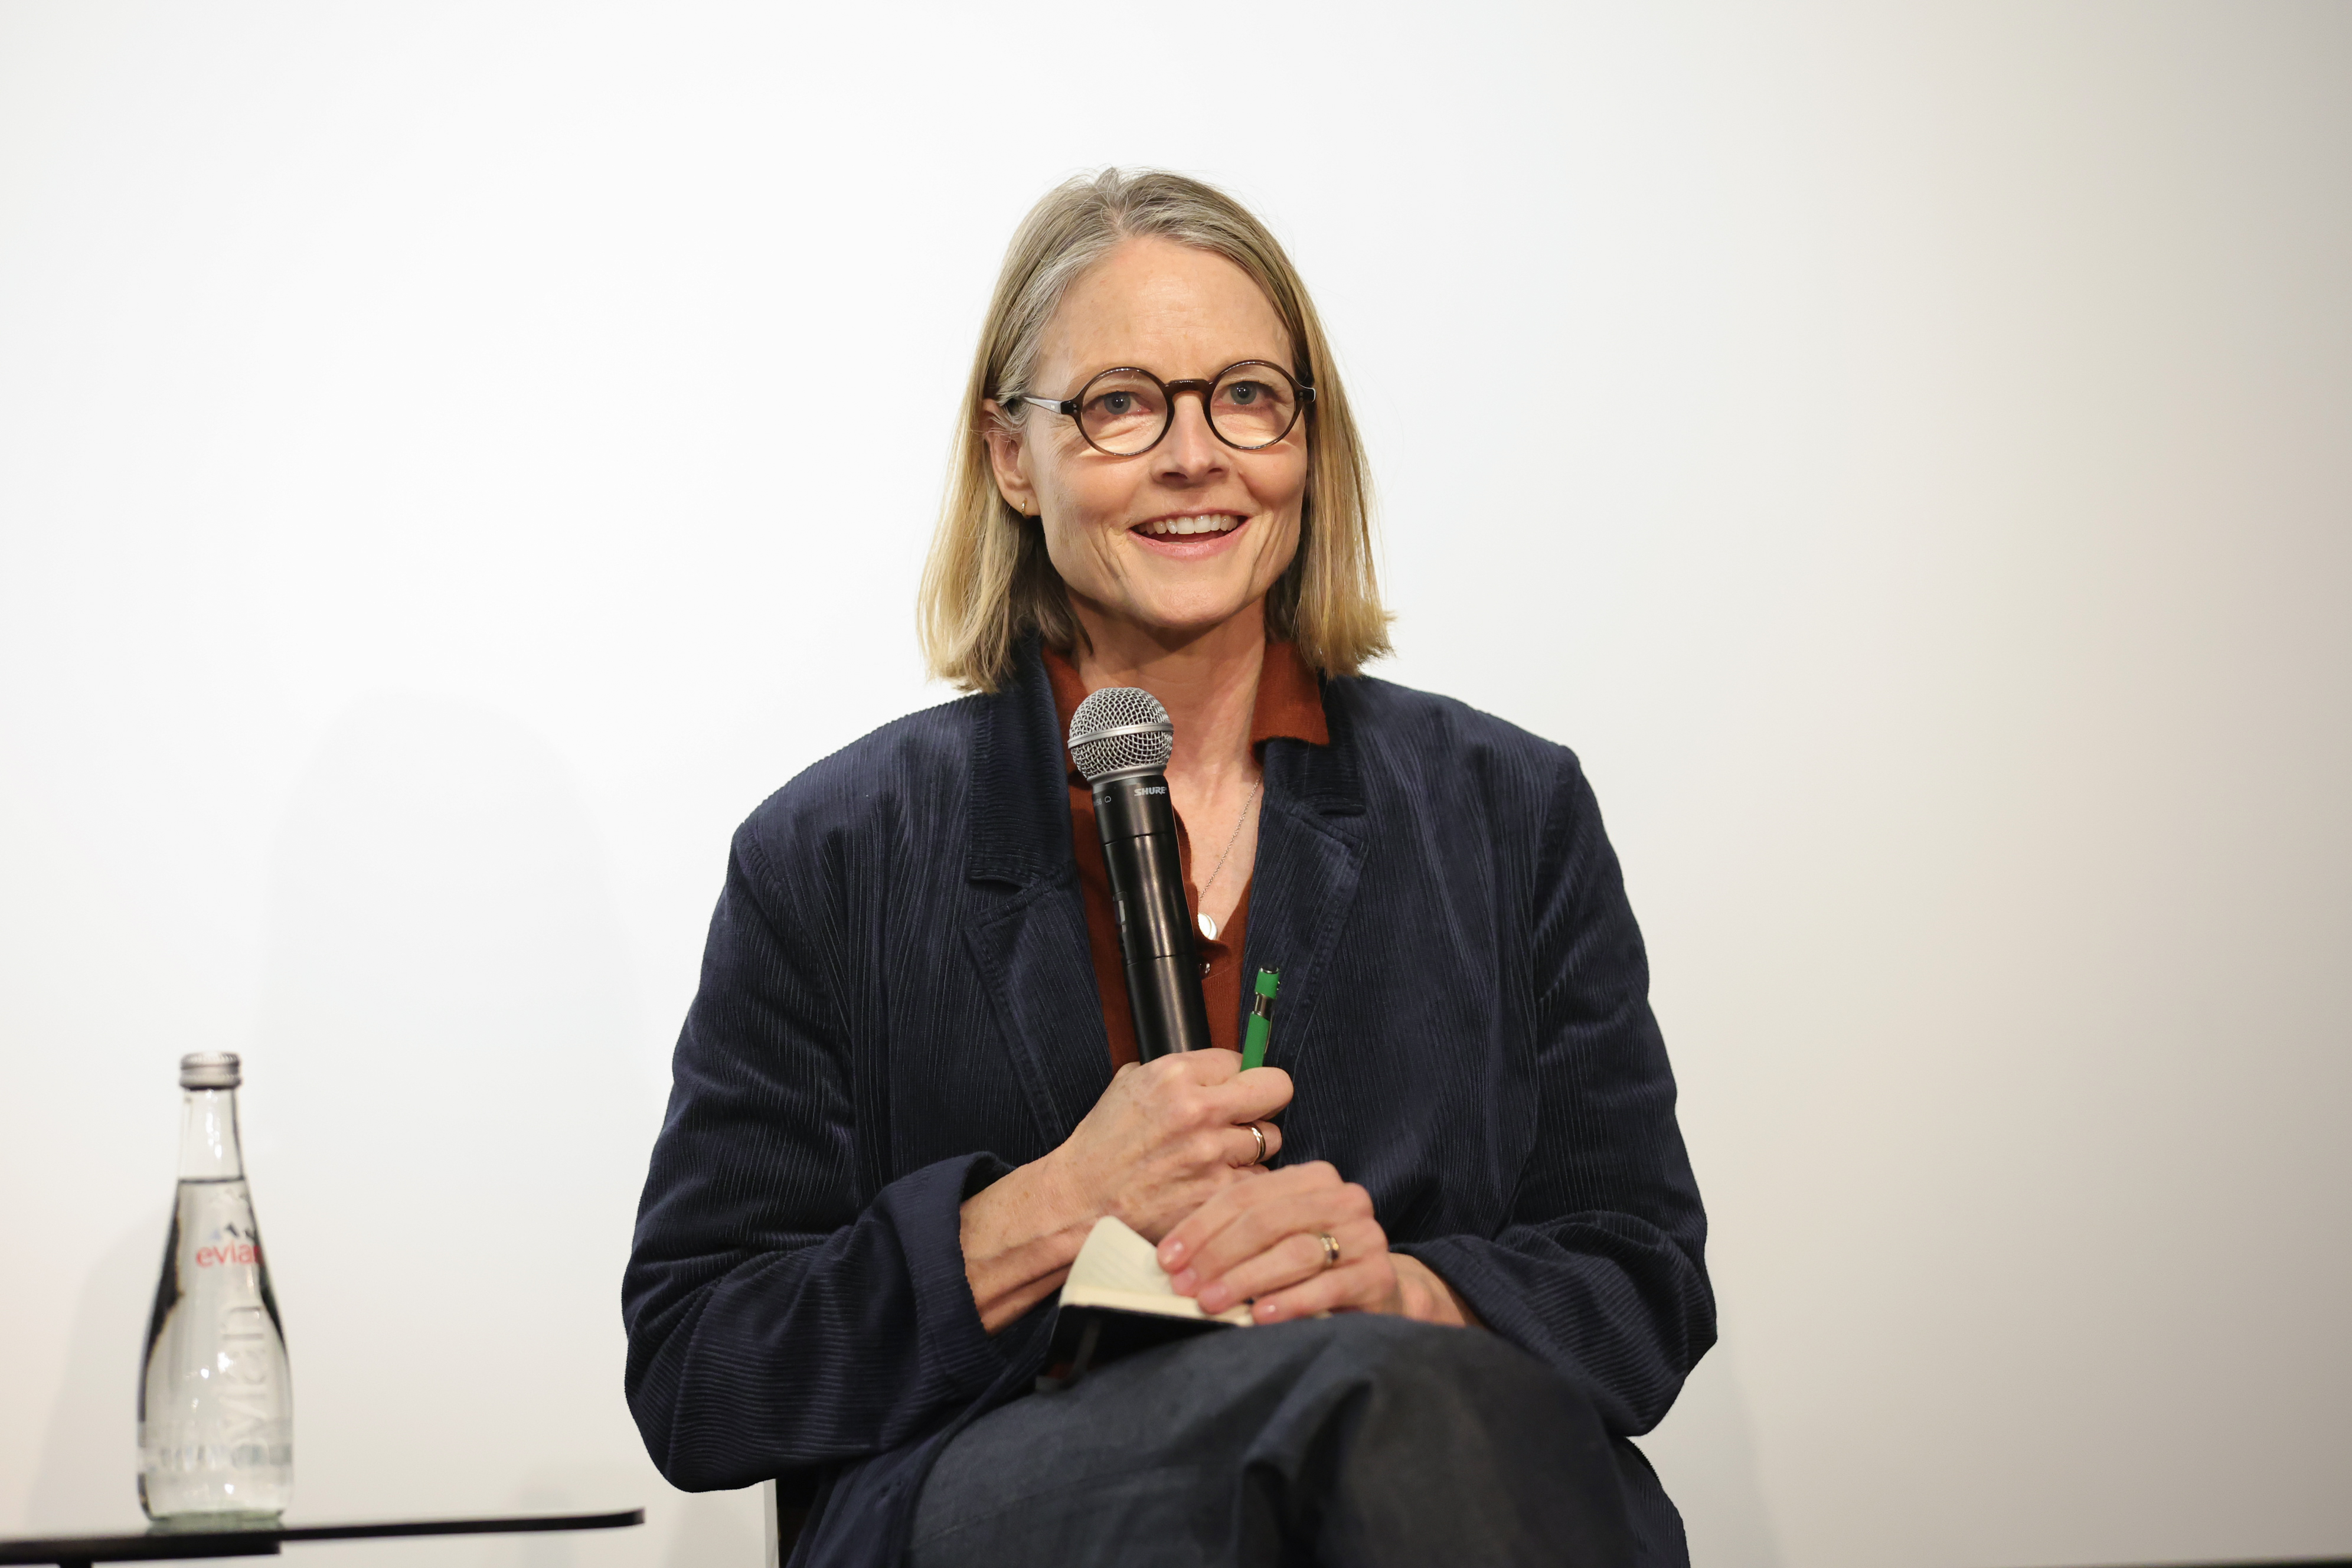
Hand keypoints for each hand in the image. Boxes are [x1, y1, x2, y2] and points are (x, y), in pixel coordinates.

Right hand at [959, 1049, 1288, 1331]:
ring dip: (1252, 1148)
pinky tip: (1216, 1184)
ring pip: (1271, 1139)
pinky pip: (1258, 1179)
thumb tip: (1220, 1068)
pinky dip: (1242, 1182)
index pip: (1242, 1059)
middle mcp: (1198, 1109)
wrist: (1079, 1203)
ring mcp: (1211, 1154)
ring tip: (1221, 1156)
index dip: (1237, 1076)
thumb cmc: (1102, 1147)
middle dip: (1265, 1101)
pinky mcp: (1217, 1194)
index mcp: (1174, 1075)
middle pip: (1275, 1089)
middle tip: (1248, 1116)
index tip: (1230, 1090)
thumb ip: (1177, 1073)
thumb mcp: (1129, 1086)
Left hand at [1155, 1161, 1478, 1327]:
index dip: (1200, 1227)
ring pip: (1296, 1251)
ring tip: (1212, 1302)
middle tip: (1184, 1286)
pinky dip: (1290, 1301)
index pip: (1244, 1195)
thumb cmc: (1310, 1265)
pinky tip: (1259, 1315)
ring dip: (1246, 1279)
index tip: (1167, 1259)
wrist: (1376, 1293)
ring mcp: (1366, 1235)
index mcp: (1312, 1178)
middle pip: (1267, 1220)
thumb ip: (1234, 1237)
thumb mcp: (1273, 1239)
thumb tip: (1173, 1259)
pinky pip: (1328, 1287)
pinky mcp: (1378, 1275)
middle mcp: (1344, 1198)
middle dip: (1218, 1254)